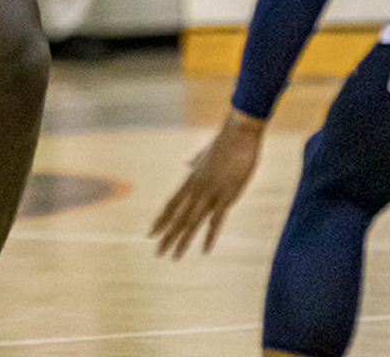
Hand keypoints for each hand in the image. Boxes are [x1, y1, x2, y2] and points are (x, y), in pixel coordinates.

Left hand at [150, 109, 264, 258]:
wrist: (239, 133)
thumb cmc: (225, 142)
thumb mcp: (205, 154)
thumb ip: (195, 161)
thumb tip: (186, 163)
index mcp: (191, 180)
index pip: (171, 204)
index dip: (161, 220)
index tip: (150, 233)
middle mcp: (196, 189)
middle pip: (177, 217)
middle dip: (167, 236)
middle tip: (157, 253)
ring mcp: (210, 193)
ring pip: (191, 222)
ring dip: (182, 240)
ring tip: (174, 256)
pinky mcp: (227, 196)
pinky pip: (216, 221)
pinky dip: (210, 237)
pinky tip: (204, 250)